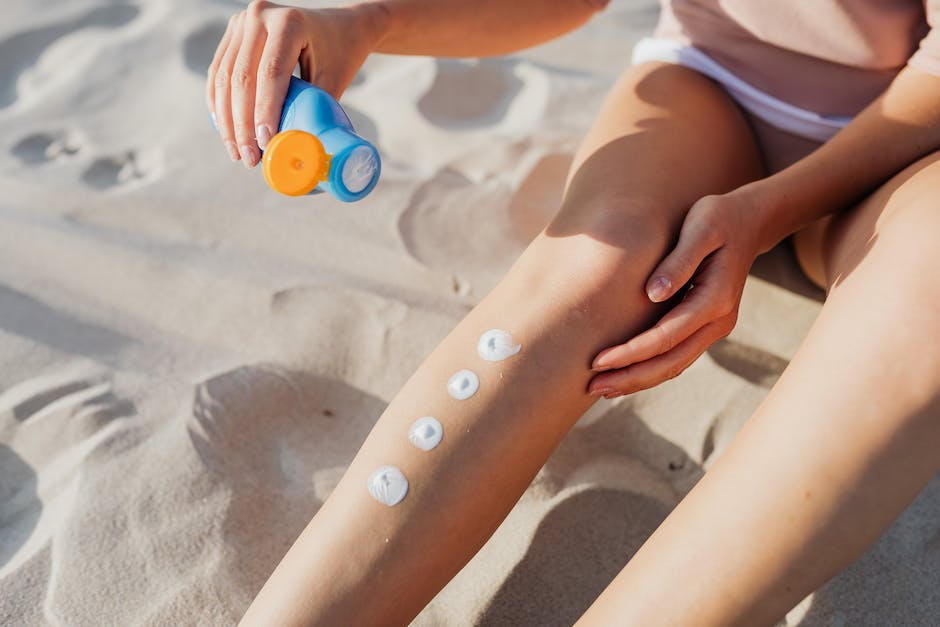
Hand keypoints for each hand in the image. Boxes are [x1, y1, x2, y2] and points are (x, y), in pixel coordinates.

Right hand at [206, 1, 385, 166]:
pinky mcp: (233, 31)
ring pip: (224, 77)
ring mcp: (242, 21)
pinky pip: (218, 71)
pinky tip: (225, 129)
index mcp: (289, 23)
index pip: (270, 73)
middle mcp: (260, 14)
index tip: (264, 144)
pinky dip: (218, 103)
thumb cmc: (341, 54)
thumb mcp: (334, 80)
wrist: (340, 25)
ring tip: (237, 152)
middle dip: (242, 124)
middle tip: (248, 158)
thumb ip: (314, 110)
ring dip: (226, 119)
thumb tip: (297, 151)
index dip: (264, 112)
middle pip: (242, 77)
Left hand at [588, 191, 765, 397]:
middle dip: (630, 377)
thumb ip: (678, 262)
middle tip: (592, 386)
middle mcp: (719, 321)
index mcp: (716, 300)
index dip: (631, 352)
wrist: (749, 221)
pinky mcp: (706, 326)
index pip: (666, 337)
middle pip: (670, 362)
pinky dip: (652, 369)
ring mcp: (715, 327)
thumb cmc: (719, 218)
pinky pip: (678, 356)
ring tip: (602, 389)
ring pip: (675, 365)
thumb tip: (653, 294)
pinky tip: (626, 374)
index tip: (598, 361)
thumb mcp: (701, 228)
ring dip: (638, 380)